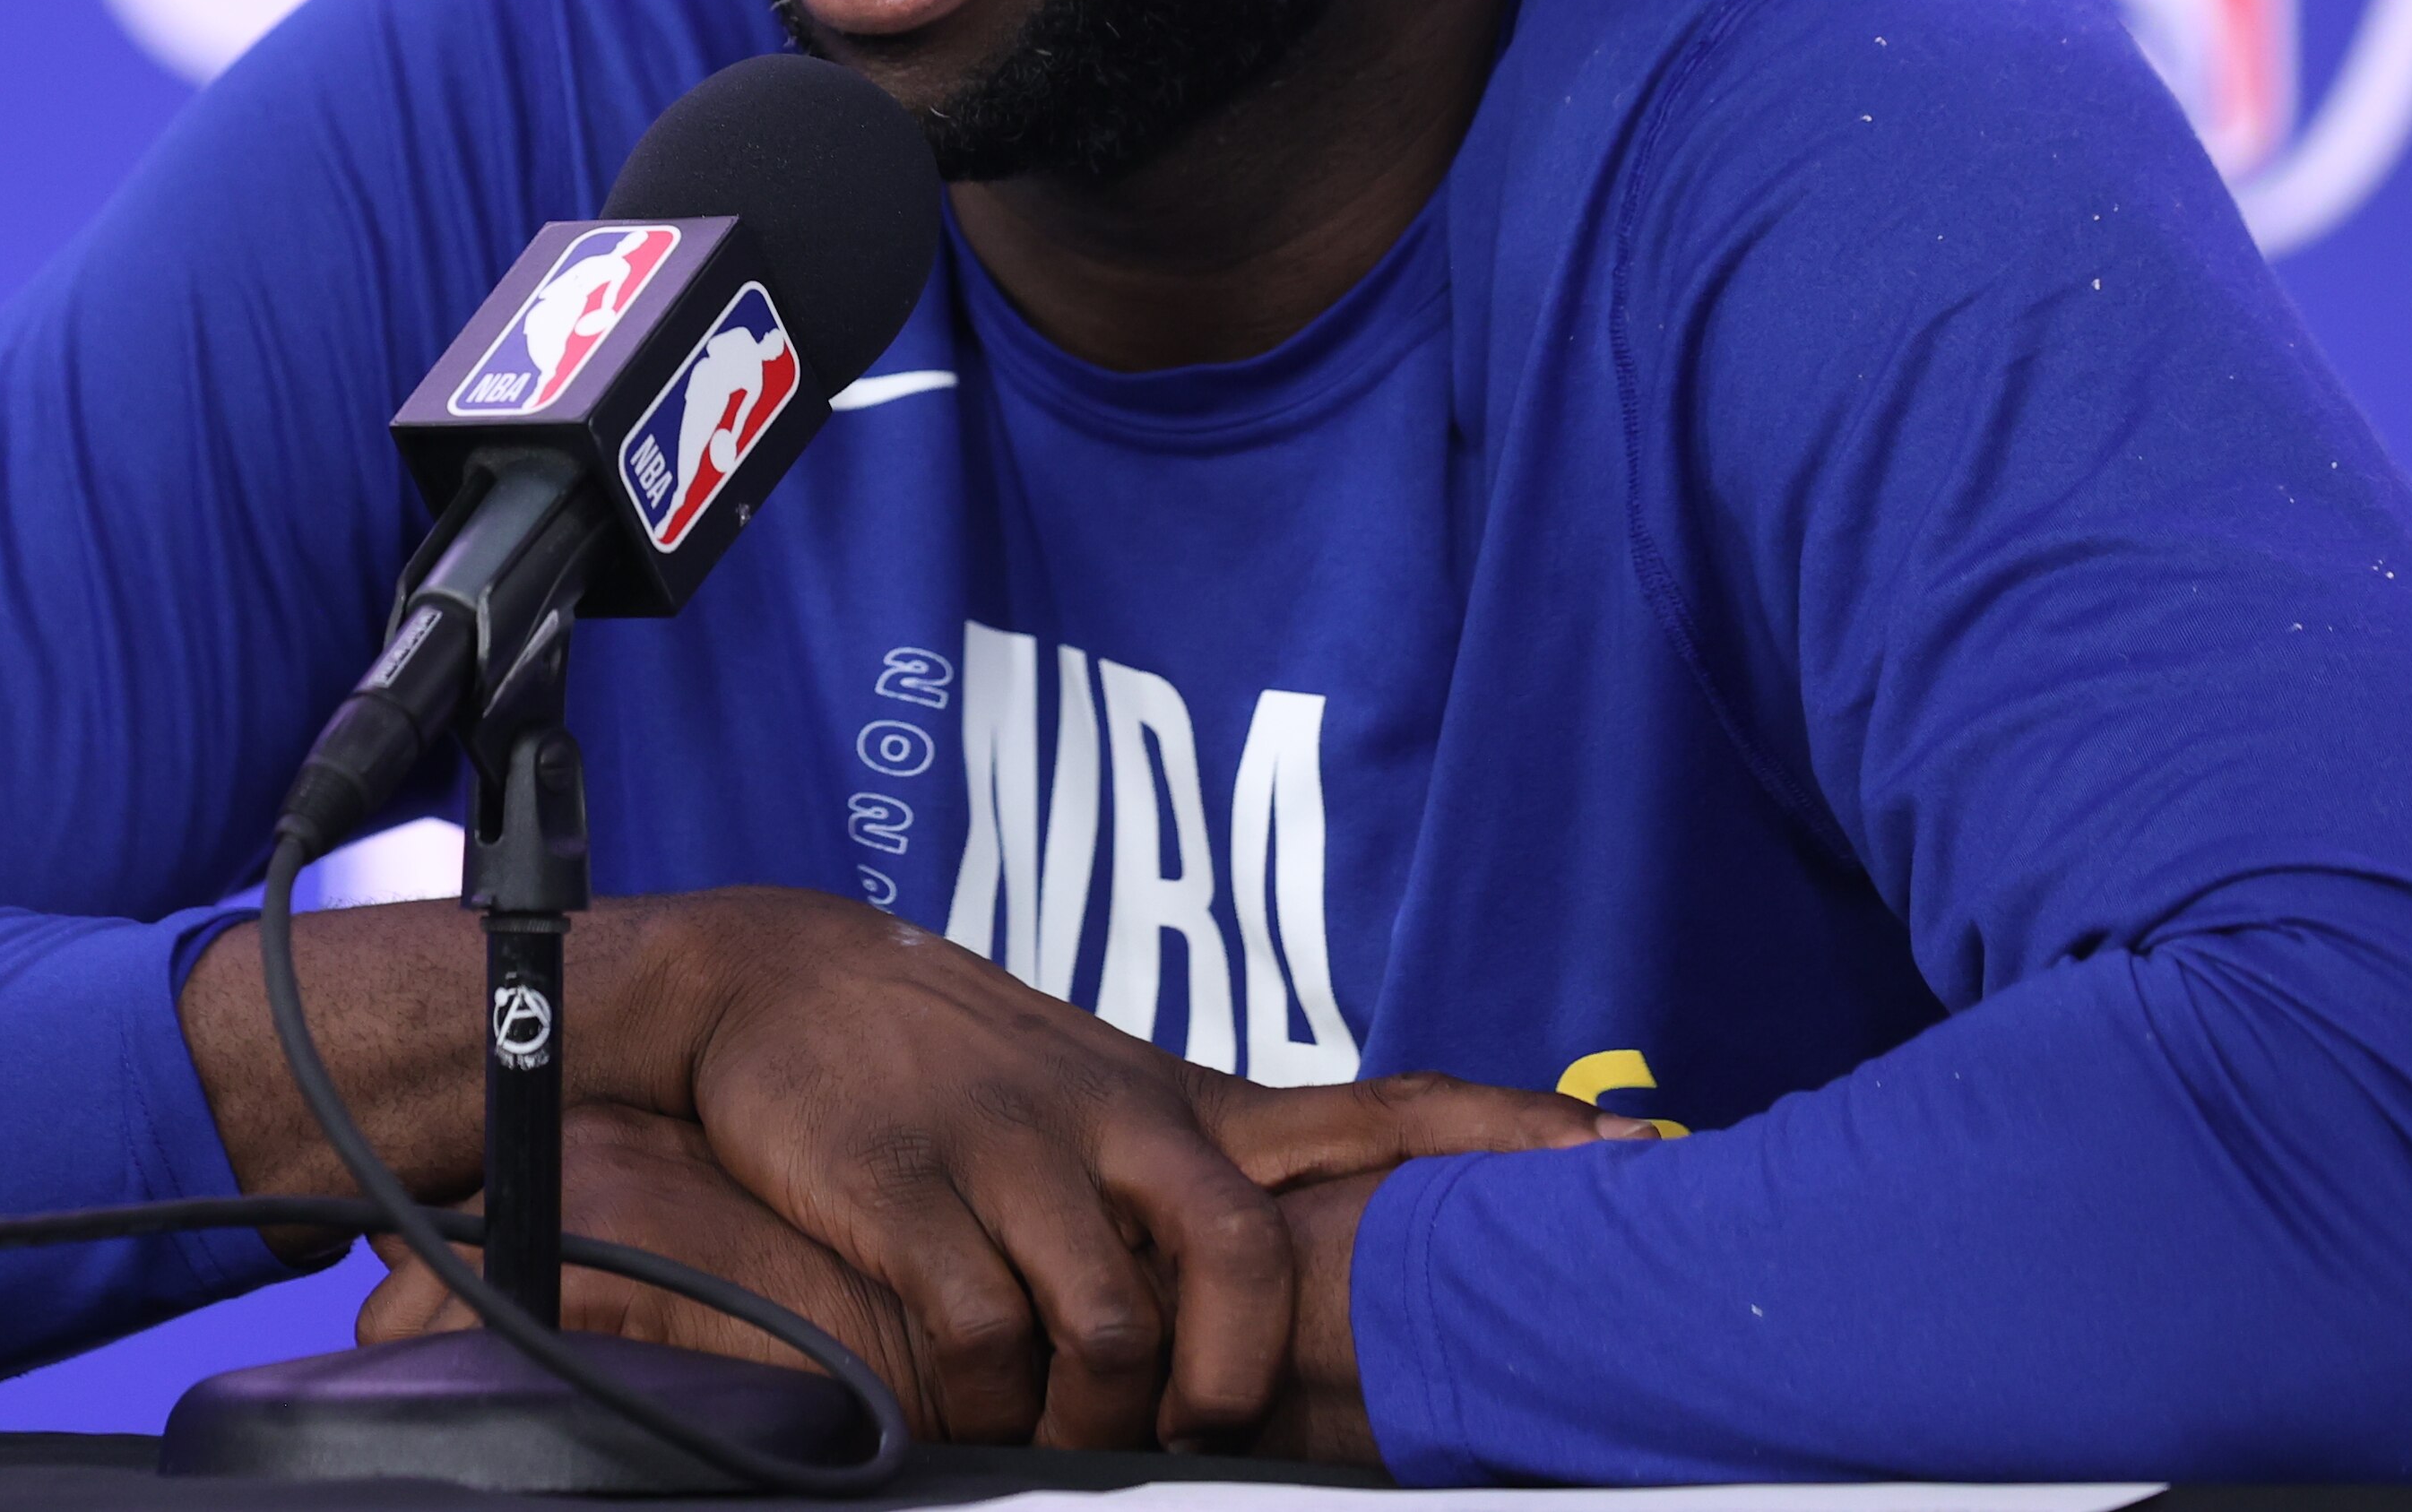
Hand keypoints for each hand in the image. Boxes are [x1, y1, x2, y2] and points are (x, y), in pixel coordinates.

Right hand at [185, 883, 1613, 1445]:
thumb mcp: (1091, 1095)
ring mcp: (1015, 1155)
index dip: (1508, 1134)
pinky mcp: (913, 1199)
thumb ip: (1188, 1171)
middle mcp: (1121, 1121)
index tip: (1639, 1150)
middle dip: (1249, 1375)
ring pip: (1116, 1333)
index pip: (1382, 1109)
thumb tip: (1297, 1260)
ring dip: (1096, 1409)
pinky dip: (987, 1396)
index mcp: (1179, 1104)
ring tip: (1062, 1427)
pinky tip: (966, 1395)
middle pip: (1249, 1262)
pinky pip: (985, 1345)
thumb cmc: (950, 1067)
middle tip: (1225, 1427)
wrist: (771, 984)